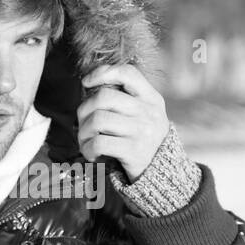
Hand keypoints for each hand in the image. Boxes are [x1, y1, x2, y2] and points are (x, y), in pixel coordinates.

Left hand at [76, 64, 168, 180]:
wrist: (162, 172)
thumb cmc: (143, 138)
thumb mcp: (145, 113)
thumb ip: (125, 98)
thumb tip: (89, 85)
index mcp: (151, 98)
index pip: (127, 73)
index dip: (103, 72)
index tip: (86, 82)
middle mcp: (148, 111)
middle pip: (104, 97)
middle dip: (84, 109)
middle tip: (82, 123)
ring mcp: (142, 131)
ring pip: (98, 119)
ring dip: (83, 132)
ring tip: (85, 140)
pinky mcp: (133, 151)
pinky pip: (98, 143)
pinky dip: (88, 149)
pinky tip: (92, 154)